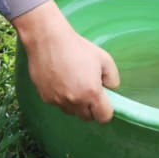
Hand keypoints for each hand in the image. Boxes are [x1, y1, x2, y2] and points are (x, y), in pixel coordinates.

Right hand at [13, 0, 119, 121]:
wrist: (48, 40)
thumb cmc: (77, 47)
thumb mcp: (104, 58)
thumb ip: (113, 78)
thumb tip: (111, 89)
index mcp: (92, 93)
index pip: (103, 117)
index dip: (105, 110)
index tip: (103, 101)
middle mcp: (75, 101)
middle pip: (87, 117)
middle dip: (91, 108)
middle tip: (89, 90)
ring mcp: (59, 101)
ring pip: (72, 111)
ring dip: (75, 104)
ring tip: (73, 84)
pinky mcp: (46, 98)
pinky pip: (58, 104)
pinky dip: (61, 98)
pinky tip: (61, 81)